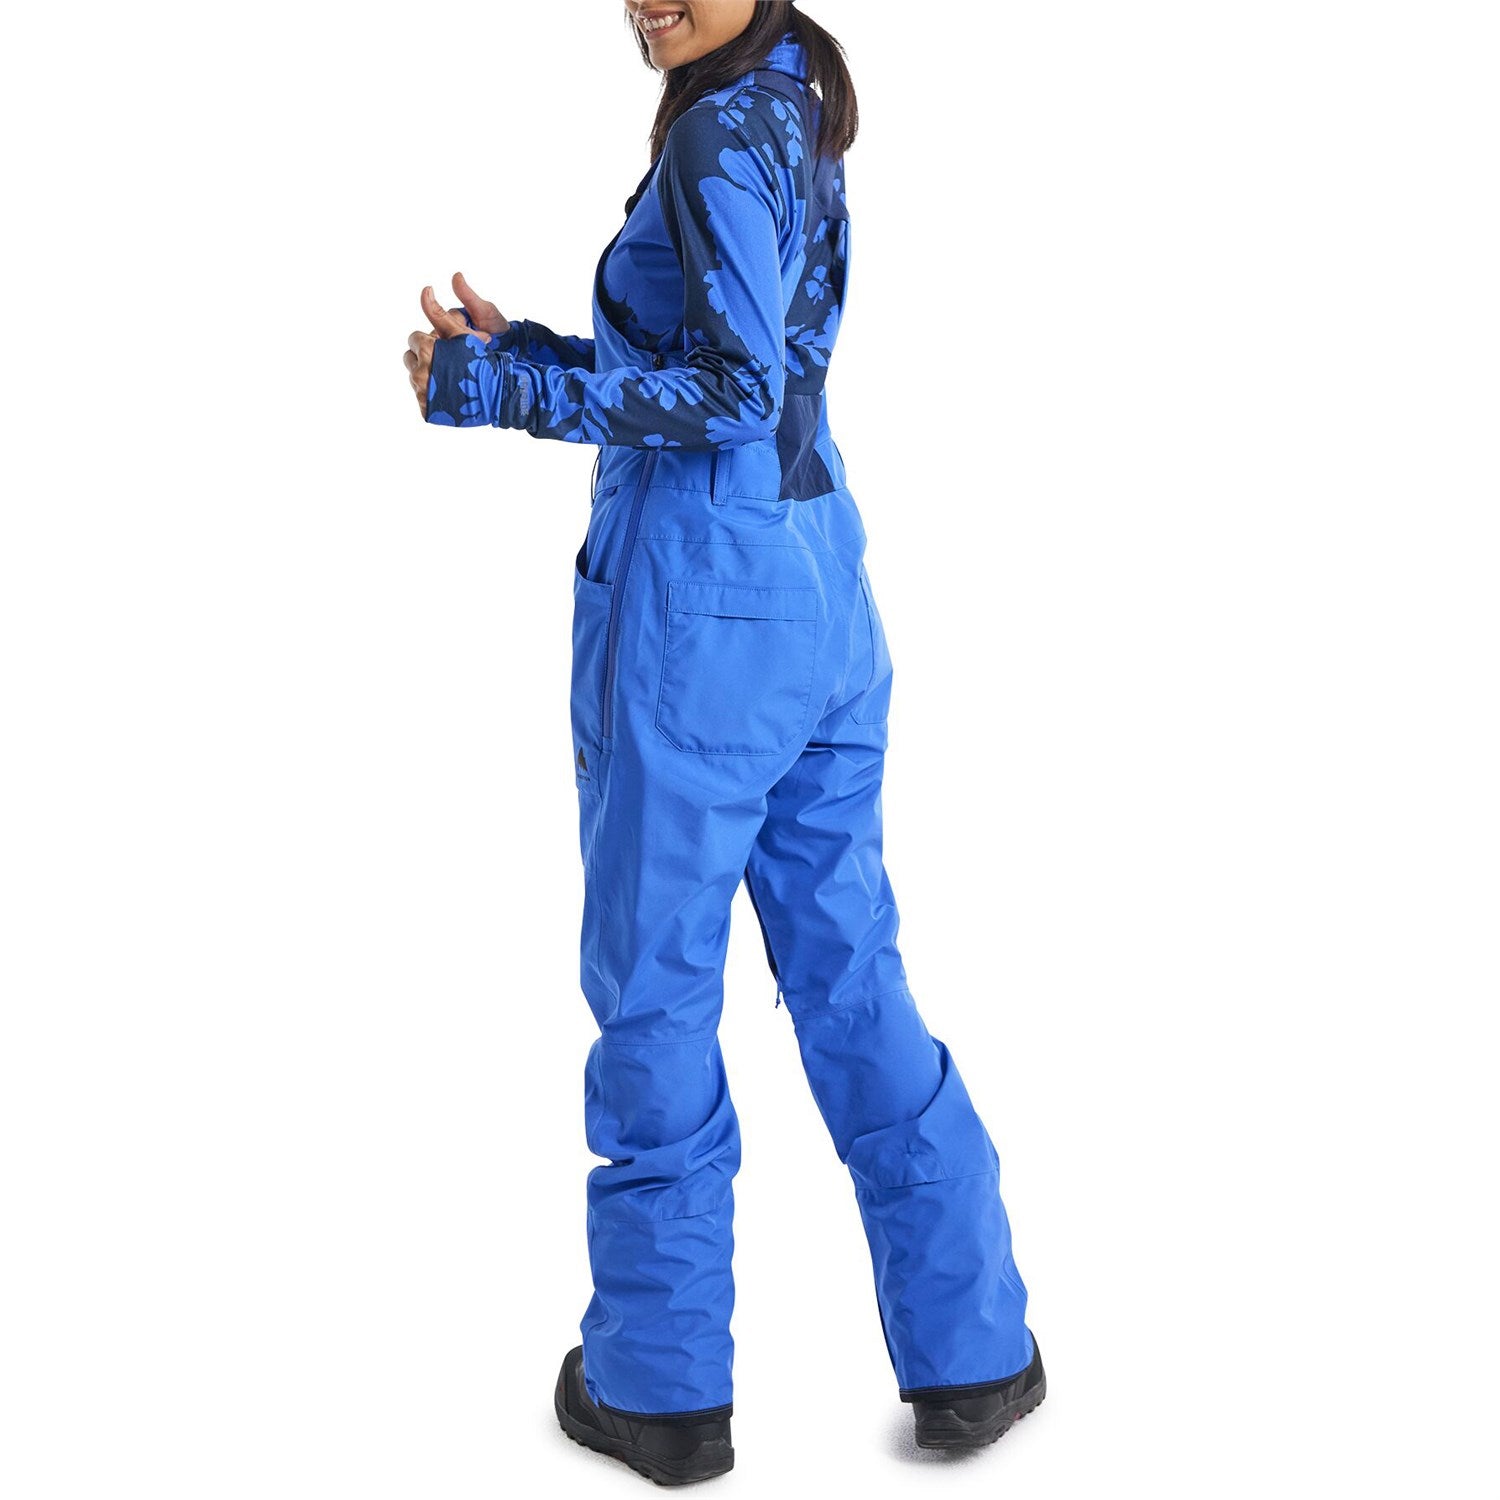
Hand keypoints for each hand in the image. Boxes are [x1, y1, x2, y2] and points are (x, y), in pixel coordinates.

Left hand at [404, 273, 510, 417]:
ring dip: (427, 375)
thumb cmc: (480, 360)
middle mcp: (420, 372)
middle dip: (425, 357)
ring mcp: (422, 392)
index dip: (430, 341)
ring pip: (414, 377)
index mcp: (426, 350)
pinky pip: (421, 398)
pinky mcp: (426, 409)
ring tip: (448, 378)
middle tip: (446, 362)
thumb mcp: (460, 332)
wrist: (496, 394)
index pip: (414, 339)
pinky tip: (447, 393)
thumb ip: (438, 312)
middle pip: (410, 357)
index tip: (446, 347)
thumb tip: (426, 288)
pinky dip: (431, 395)